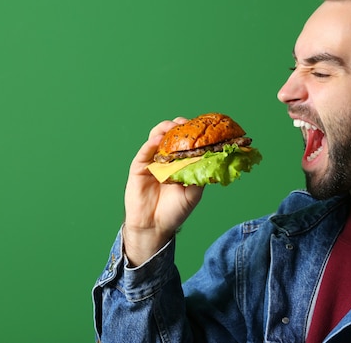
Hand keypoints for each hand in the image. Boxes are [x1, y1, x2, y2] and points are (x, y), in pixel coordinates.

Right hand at [122, 117, 203, 265]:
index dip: (191, 133)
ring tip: (171, 127)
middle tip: (185, 123)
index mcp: (181, 163)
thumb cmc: (175, 211)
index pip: (186, 142)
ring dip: (163, 129)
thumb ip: (199, 176)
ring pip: (155, 138)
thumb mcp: (194, 194)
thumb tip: (211, 160)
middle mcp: (166, 159)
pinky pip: (144, 152)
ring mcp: (152, 162)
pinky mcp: (139, 168)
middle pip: (170, 135)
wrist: (154, 226)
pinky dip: (150, 144)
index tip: (200, 126)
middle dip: (178, 126)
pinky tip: (157, 139)